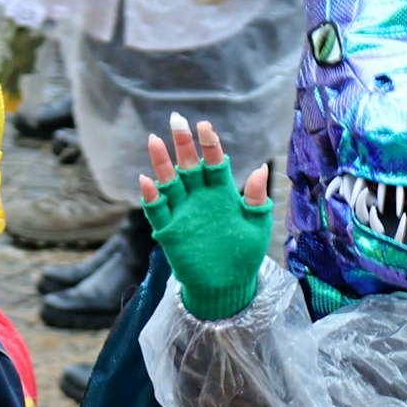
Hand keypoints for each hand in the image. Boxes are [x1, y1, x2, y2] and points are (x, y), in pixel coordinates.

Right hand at [138, 115, 271, 319]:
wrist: (226, 286)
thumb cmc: (244, 255)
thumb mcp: (256, 226)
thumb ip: (257, 199)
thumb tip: (260, 170)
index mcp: (221, 194)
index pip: (214, 162)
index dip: (209, 144)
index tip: (204, 125)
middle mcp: (199, 198)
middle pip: (188, 166)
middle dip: (182, 144)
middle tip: (176, 120)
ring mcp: (183, 213)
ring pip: (169, 182)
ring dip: (161, 163)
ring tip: (153, 141)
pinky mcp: (169, 230)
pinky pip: (157, 210)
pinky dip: (151, 197)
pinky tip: (146, 181)